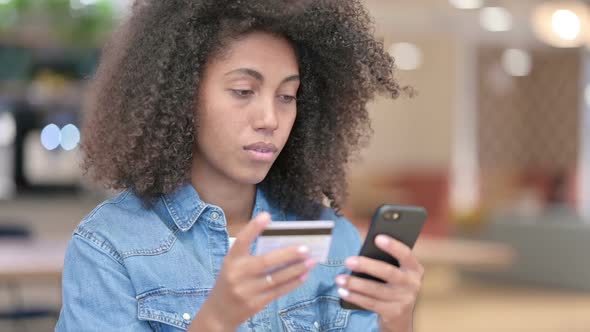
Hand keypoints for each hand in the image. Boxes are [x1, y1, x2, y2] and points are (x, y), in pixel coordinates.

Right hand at [190, 212, 316, 331]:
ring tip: (311, 261)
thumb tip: (282, 243)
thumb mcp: (233, 265)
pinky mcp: (256, 304)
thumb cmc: (231, 281)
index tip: (267, 215)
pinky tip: (304, 275)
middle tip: (305, 247)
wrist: (218, 313)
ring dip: (296, 269)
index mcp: (231, 260)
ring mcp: (247, 291)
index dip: (253, 228)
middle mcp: (237, 274)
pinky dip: (293, 282)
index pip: (241, 241)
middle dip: (288, 254)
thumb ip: (251, 254)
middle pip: (266, 262)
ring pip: (276, 278)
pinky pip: (279, 291)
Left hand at [335, 235, 423, 331]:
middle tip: (348, 260)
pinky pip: (370, 303)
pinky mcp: (393, 313)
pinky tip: (343, 292)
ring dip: (355, 284)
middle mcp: (412, 284)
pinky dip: (354, 297)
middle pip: (388, 272)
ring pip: (375, 290)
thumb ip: (386, 261)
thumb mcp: (396, 272)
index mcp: (414, 268)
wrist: (401, 316)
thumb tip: (363, 252)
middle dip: (366, 266)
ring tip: (339, 279)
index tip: (377, 238)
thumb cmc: (393, 285)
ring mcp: (404, 300)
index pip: (405, 254)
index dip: (393, 246)